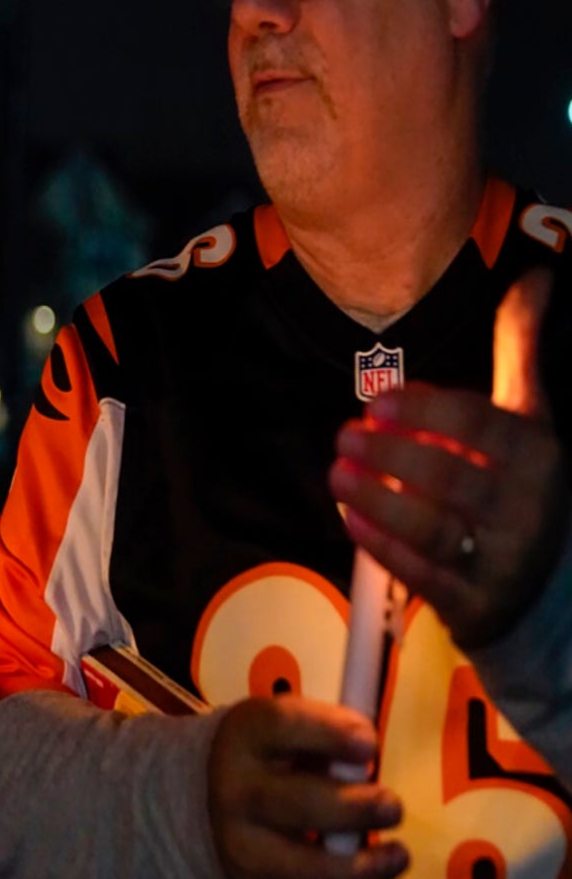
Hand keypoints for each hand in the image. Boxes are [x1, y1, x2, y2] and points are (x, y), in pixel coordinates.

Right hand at [208, 696, 407, 878]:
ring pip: (306, 872)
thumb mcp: (287, 729)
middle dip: (354, 808)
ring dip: (362, 868)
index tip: (370, 744)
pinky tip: (369, 875)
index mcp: (243, 737)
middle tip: (392, 806)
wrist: (213, 808)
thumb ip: (327, 730)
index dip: (328, 734)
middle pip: (297, 804)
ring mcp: (240, 850)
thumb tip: (367, 747)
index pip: (280, 726)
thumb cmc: (271, 759)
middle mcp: (234, 792)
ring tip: (398, 855)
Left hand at [329, 270, 568, 648]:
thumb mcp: (528, 418)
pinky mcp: (473, 603)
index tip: (379, 402)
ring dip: (377, 499)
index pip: (484, 426)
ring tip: (337, 474)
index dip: (428, 411)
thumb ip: (520, 351)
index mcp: (540, 457)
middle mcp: (530, 510)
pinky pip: (422, 573)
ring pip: (433, 527)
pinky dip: (382, 545)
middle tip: (343, 437)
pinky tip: (351, 519)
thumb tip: (536, 274)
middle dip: (392, 455)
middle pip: (452, 477)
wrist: (542, 586)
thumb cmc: (518, 485)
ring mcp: (503, 561)